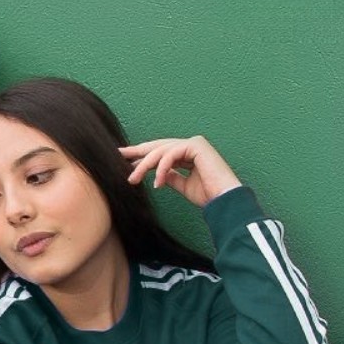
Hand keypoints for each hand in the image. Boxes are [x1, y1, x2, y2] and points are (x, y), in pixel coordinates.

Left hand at [120, 137, 241, 206]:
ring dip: (145, 165)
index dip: (142, 155)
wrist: (224, 200)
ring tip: (133, 179)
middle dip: (137, 152)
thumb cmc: (208, 194)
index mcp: (187, 153)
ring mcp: (194, 143)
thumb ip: (171, 176)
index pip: (161, 151)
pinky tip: (157, 183)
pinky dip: (161, 169)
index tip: (125, 161)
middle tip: (119, 155)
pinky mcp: (196, 146)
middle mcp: (190, 145)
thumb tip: (158, 175)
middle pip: (158, 146)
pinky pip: (171, 155)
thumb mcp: (183, 185)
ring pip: (161, 150)